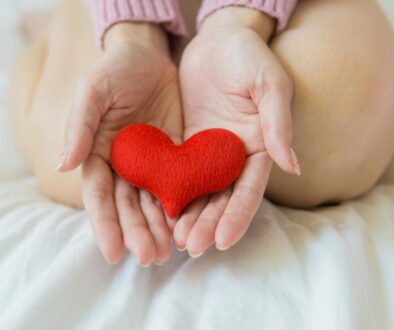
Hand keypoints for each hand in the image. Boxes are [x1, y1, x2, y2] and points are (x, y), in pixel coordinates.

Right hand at [57, 23, 182, 265]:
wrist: (150, 56)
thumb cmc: (116, 69)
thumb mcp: (94, 91)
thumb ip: (80, 126)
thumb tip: (65, 164)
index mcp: (98, 153)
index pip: (99, 196)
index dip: (105, 224)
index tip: (114, 253)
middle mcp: (123, 165)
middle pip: (128, 206)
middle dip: (137, 232)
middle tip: (149, 257)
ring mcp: (150, 163)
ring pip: (152, 202)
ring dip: (158, 228)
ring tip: (167, 252)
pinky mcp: (174, 156)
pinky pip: (177, 185)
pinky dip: (180, 206)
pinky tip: (186, 225)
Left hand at [174, 8, 299, 256]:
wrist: (217, 41)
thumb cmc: (248, 56)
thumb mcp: (268, 84)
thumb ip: (278, 122)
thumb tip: (293, 166)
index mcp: (258, 147)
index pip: (250, 189)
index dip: (238, 215)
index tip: (223, 241)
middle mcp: (234, 156)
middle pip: (223, 198)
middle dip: (209, 224)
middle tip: (192, 246)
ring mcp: (210, 153)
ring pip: (201, 192)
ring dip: (190, 217)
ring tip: (176, 240)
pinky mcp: (188, 146)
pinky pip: (180, 174)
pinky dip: (173, 194)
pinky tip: (161, 212)